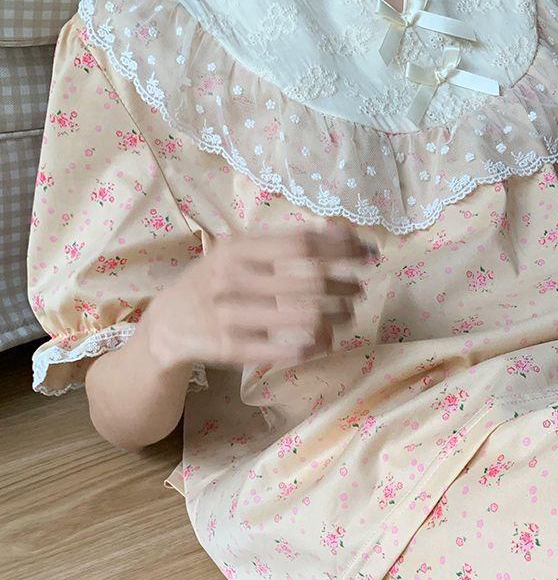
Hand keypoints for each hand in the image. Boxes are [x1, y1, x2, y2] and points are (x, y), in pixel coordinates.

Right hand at [145, 226, 374, 369]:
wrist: (167, 323)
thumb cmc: (215, 281)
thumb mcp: (239, 251)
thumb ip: (283, 242)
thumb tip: (341, 231)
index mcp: (238, 248)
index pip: (303, 244)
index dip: (342, 247)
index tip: (368, 252)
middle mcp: (234, 278)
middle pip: (311, 280)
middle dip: (346, 284)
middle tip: (359, 288)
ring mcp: (232, 315)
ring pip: (307, 316)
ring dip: (339, 314)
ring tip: (347, 313)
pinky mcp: (233, 348)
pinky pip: (291, 348)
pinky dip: (319, 344)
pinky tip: (327, 339)